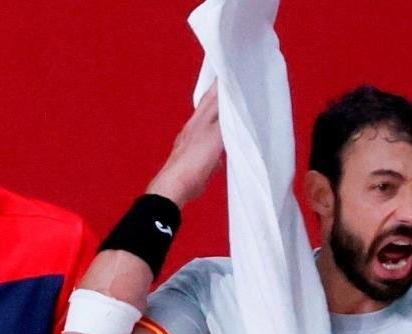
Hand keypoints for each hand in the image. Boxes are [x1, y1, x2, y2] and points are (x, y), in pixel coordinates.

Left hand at [145, 82, 223, 208]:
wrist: (176, 186)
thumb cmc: (194, 159)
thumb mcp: (215, 135)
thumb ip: (226, 118)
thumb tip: (235, 103)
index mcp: (200, 119)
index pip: (213, 94)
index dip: (222, 82)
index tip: (231, 70)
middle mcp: (196, 127)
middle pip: (210, 106)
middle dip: (221, 95)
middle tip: (230, 83)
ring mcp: (196, 143)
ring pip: (211, 124)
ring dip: (221, 115)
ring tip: (231, 108)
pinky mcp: (199, 159)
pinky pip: (213, 145)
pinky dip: (221, 140)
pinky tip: (225, 144)